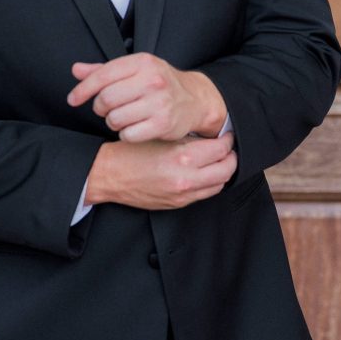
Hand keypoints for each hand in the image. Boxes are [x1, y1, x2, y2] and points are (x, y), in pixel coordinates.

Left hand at [67, 52, 226, 140]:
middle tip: (108, 108)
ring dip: (113, 121)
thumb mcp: (135, 70)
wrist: (195, 100)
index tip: (73, 99)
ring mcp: (159, 103)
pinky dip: (126, 134)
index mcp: (142, 62)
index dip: (83, 89)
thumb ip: (104, 71)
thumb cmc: (160, 84)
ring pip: (114, 119)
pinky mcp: (163, 124)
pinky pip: (128, 134)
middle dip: (101, 107)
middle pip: (106, 99)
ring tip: (124, 117)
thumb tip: (76, 70)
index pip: (102, 75)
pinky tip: (135, 127)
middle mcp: (152, 80)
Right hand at [85, 133, 236, 209]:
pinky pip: (204, 194)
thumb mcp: (162, 137)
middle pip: (226, 170)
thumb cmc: (131, 152)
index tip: (226, 136)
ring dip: (222, 172)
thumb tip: (210, 138)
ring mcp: (183, 194)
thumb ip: (188, 140)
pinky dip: (210, 183)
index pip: (221, 149)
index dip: (227, 141)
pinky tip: (204, 173)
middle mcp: (186, 178)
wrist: (110, 175)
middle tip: (227, 148)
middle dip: (231, 157)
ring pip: (218, 184)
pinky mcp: (177, 204)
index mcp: (182, 157)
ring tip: (218, 161)